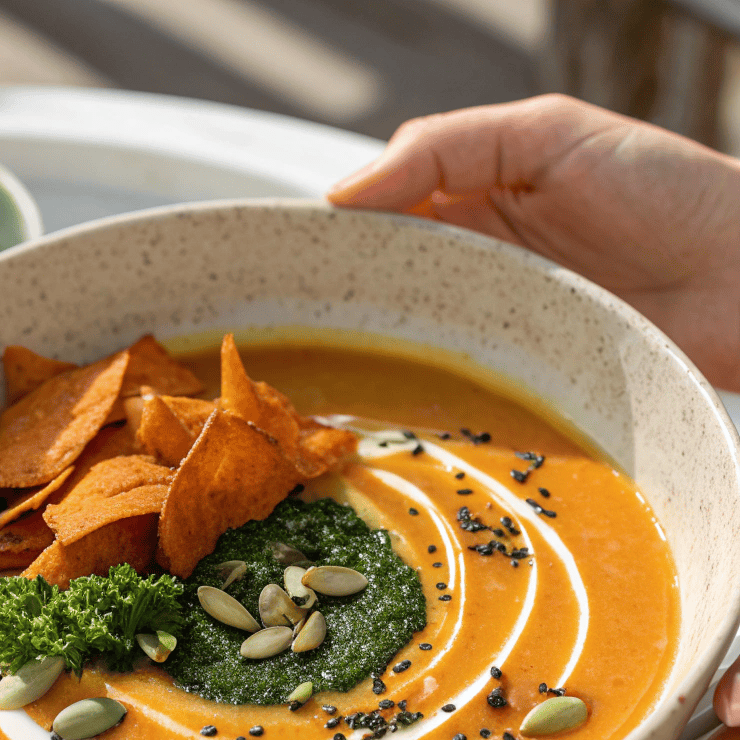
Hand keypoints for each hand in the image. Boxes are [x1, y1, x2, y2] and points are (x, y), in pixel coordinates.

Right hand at [328, 94, 739, 391]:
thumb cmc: (666, 192)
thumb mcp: (548, 134)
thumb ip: (443, 146)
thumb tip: (345, 192)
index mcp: (469, 196)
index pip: (375, 211)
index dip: (332, 231)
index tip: (287, 256)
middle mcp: (470, 263)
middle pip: (380, 282)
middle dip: (339, 296)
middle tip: (296, 315)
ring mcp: (488, 324)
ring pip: (406, 336)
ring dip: (371, 346)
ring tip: (325, 359)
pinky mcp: (509, 378)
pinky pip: (449, 383)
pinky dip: (418, 388)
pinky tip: (387, 392)